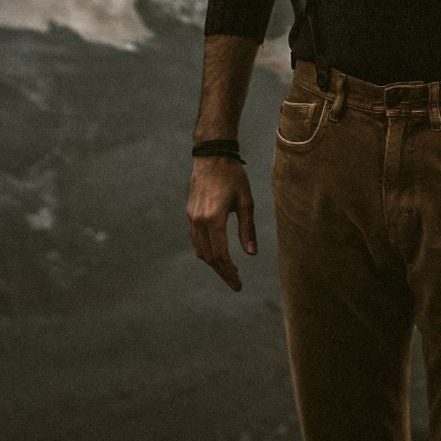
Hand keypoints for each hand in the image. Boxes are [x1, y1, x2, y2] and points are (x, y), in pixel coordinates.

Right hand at [186, 154, 255, 291]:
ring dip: (213, 263)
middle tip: (235, 282)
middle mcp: (199, 220)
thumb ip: (247, 229)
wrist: (212, 156)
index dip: (229, 273)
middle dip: (222, 272)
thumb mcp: (246, 202)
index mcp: (214, 219)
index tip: (238, 284)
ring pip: (200, 250)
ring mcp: (192, 217)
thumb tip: (251, 254)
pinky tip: (217, 253)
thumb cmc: (233, 176)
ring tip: (228, 270)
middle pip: (208, 257)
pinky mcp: (190, 213)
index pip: (220, 255)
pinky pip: (196, 239)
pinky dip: (205, 251)